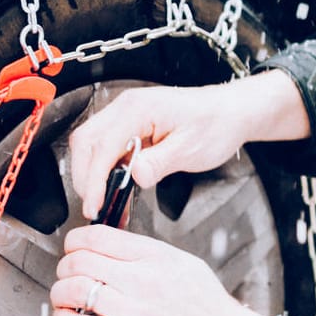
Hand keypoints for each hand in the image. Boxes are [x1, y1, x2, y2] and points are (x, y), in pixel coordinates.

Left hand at [51, 225, 315, 315]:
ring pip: (74, 291)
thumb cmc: (211, 309)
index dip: (75, 242)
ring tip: (64, 296)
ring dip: (60, 292)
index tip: (73, 249)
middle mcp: (144, 281)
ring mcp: (135, 314)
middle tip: (66, 274)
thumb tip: (107, 247)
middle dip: (64, 267)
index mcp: (158, 257)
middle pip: (79, 262)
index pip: (98, 237)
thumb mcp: (186, 265)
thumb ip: (147, 254)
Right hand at [69, 70, 310, 219]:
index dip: (94, 180)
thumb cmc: (216, 123)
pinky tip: (115, 190)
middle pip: (86, 142)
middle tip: (95, 207)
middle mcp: (126, 107)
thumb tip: (134, 176)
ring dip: (92, 174)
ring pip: (92, 145)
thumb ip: (160, 162)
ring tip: (105, 203)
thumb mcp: (191, 148)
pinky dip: (106, 170)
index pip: (102, 147)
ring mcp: (126, 115)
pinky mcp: (131, 125)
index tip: (94, 205)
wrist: (231, 112)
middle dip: (85, 177)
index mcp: (138, 109)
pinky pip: (108, 148)